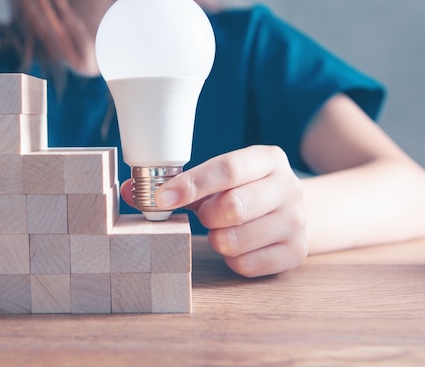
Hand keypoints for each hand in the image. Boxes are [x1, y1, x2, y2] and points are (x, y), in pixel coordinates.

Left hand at [121, 145, 307, 276]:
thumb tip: (128, 192)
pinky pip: (246, 265)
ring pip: (236, 240)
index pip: (227, 168)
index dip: (191, 185)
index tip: (161, 199)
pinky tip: (237, 246)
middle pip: (233, 207)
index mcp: (268, 159)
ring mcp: (296, 221)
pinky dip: (232, 259)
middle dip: (207, 216)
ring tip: (222, 230)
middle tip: (205, 216)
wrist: (291, 211)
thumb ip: (179, 184)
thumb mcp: (220, 178)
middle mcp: (289, 187)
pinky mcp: (296, 252)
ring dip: (217, 239)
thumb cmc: (244, 190)